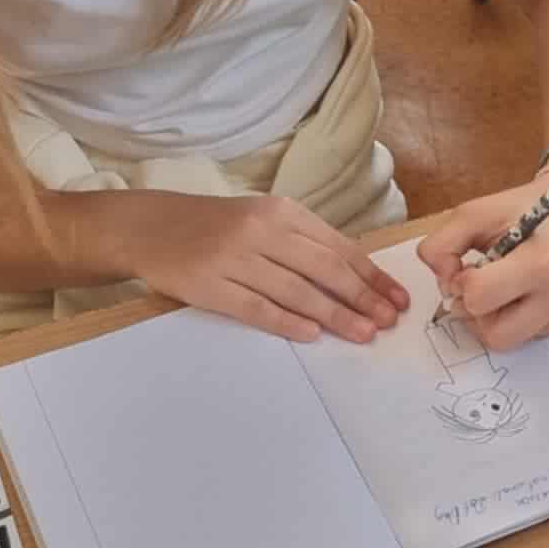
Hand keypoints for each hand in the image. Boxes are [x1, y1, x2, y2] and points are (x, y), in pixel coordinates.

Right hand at [114, 192, 408, 343]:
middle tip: (388, 321)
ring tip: (363, 333)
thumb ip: (303, 242)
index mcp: (281, 212)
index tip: (397, 297)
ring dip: (335, 315)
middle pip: (324, 268)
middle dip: (363, 296)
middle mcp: (261, 230)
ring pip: (296, 290)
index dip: (372, 275)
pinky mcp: (209, 285)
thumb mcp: (263, 219)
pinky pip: (256, 307)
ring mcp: (234, 258)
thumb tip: (356, 277)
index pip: (338, 246)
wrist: (151, 227)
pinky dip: (286, 321)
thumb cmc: (217, 226)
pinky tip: (312, 335)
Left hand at [418, 175, 548, 349]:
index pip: (480, 298)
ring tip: (494, 285)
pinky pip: (520, 336)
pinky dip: (506, 318)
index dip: (463, 282)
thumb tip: (442, 282)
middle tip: (478, 281)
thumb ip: (443, 244)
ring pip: (505, 341)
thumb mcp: (478, 211)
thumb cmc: (529, 206)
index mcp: (542, 262)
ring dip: (488, 318)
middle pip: (493, 334)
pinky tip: (513, 290)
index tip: (470, 264)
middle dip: (475, 309)